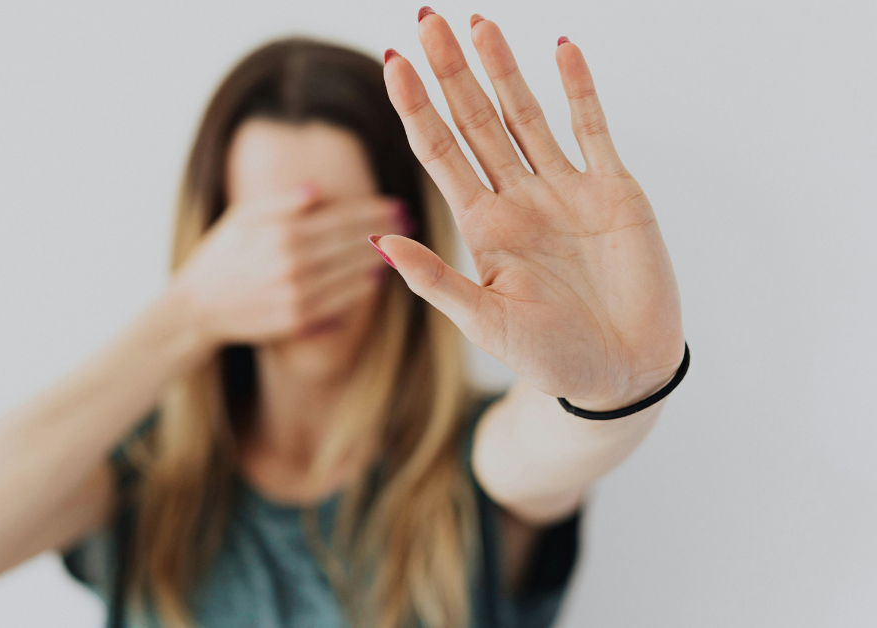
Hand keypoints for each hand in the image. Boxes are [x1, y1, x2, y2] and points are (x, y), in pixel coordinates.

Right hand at [173, 185, 405, 344]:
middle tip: (409, 222)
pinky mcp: (296, 321)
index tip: (396, 203)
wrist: (195, 309)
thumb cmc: (218, 257)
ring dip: (379, 259)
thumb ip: (279, 204)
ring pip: (351, 274)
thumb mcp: (241, 219)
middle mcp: (292, 264)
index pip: (339, 217)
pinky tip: (375, 279)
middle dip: (384, 231)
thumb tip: (316, 191)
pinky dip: (360, 290)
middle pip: (351, 244)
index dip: (371, 210)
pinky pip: (339, 303)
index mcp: (280, 233)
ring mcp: (296, 294)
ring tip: (401, 247)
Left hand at [375, 13, 683, 409]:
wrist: (623, 373)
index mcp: (483, 227)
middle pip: (476, 121)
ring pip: (527, 115)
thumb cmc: (550, 357)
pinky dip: (580, 89)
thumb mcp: (485, 323)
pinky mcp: (613, 191)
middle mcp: (518, 199)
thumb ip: (435, 280)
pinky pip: (593, 128)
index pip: (440, 153)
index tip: (393, 64)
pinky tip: (561, 49)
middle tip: (426, 20)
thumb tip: (378, 242)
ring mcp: (565, 190)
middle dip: (451, 72)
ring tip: (478, 23)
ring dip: (503, 69)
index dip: (416, 109)